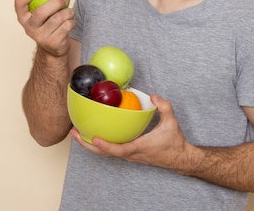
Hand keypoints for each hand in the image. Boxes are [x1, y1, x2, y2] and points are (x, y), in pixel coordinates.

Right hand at [14, 0, 74, 56]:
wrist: (53, 46)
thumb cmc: (45, 22)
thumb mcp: (37, 8)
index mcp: (22, 17)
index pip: (20, 2)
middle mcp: (29, 28)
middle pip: (41, 12)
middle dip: (55, 3)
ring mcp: (40, 37)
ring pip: (56, 19)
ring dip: (67, 12)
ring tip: (70, 11)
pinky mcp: (53, 43)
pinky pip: (66, 27)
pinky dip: (71, 21)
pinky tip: (70, 21)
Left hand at [70, 94, 191, 169]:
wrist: (179, 158)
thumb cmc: (174, 142)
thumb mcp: (172, 122)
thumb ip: (164, 107)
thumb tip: (153, 96)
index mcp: (138, 148)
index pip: (118, 150)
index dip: (105, 145)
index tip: (94, 138)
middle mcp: (130, 154)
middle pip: (104, 153)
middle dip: (87, 145)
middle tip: (74, 134)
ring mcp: (129, 156)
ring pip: (106, 153)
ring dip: (90, 145)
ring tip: (78, 133)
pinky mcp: (130, 154)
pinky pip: (111, 150)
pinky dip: (100, 143)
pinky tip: (95, 133)